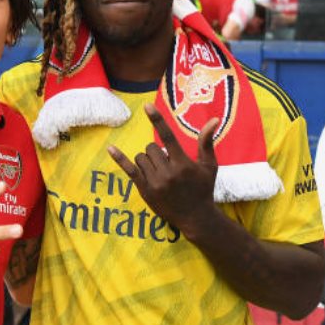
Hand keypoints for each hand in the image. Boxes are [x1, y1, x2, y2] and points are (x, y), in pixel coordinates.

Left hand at [107, 104, 218, 235]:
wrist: (195, 217)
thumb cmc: (203, 188)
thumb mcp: (209, 165)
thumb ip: (207, 141)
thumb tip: (213, 119)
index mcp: (183, 164)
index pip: (167, 137)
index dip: (157, 120)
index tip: (147, 106)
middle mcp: (168, 173)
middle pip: (151, 148)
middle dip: (157, 152)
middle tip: (168, 165)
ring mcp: (155, 183)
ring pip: (141, 157)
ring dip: (148, 160)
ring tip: (160, 172)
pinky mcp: (145, 190)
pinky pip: (130, 170)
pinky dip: (120, 159)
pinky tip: (110, 149)